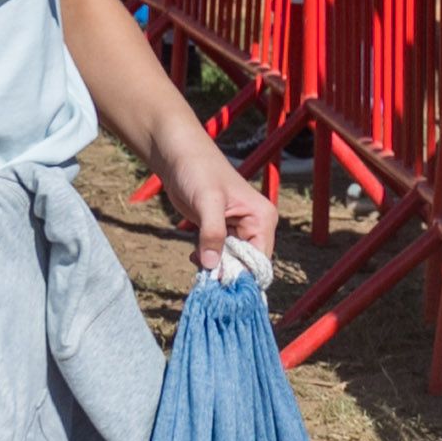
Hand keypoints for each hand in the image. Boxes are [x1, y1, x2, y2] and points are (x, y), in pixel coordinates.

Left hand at [159, 139, 280, 270]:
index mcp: (262, 218)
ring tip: (196, 261)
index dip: (242, 275)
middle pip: (246, 265)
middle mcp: (255, 226)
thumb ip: (212, 232)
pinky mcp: (221, 232)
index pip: (260, 260)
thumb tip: (211, 264)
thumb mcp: (207, 201)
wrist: (179, 156)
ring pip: (232, 263)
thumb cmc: (198, 170)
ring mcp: (238, 230)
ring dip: (215, 268)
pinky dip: (208, 260)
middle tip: (204, 275)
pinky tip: (194, 255)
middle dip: (226, 273)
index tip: (220, 283)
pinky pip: (220, 256)